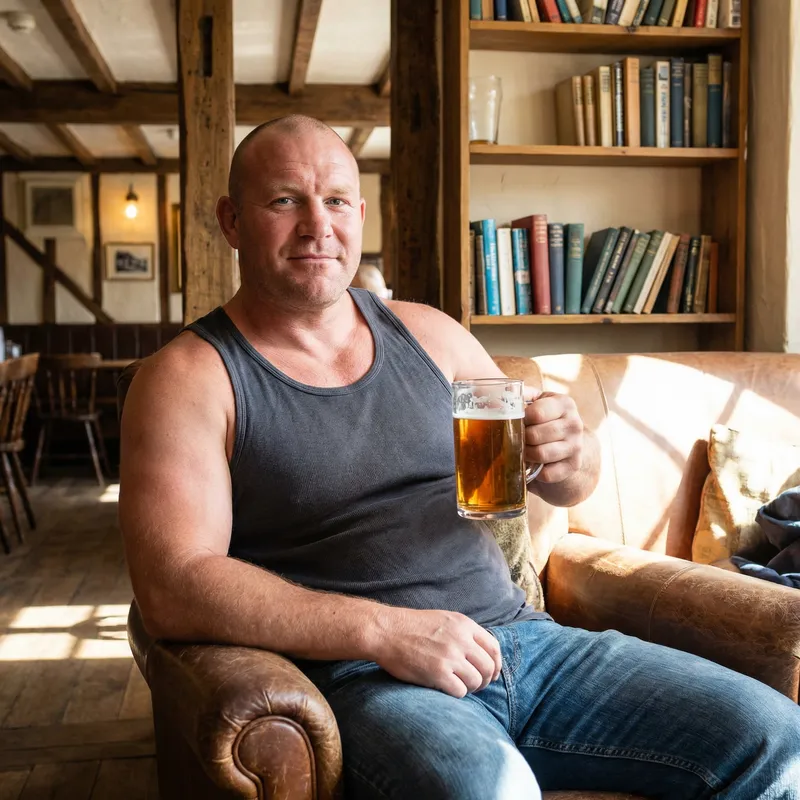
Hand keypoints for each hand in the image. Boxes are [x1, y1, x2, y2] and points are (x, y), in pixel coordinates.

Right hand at [372, 608, 501, 697]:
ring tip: (460, 686)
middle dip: (486, 680)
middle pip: (489, 667)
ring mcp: (450, 656)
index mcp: (464, 624)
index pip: (494, 647)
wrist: (386, 631)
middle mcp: (461, 639)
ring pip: (477, 681)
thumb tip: (482, 653)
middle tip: (477, 685)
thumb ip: (464, 633)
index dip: (497, 664)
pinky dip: (457, 693)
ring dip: (471, 688)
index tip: (492, 673)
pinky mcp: (438, 673)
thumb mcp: (444, 620)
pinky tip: (447, 688)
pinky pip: (460, 691)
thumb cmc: (412, 627)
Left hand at [524, 389, 583, 483]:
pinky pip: (548, 473)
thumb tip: (499, 399)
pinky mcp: (574, 465)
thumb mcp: (537, 401)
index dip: (520, 419)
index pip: (536, 414)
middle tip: (516, 438)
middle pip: (535, 435)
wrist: (567, 438)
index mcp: (565, 403)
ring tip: (523, 449)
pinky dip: (536, 472)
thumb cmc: (545, 416)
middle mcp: (575, 424)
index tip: (516, 421)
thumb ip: (521, 396)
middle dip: (521, 438)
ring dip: (526, 454)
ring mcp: (576, 446)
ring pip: (540, 454)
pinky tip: (535, 463)